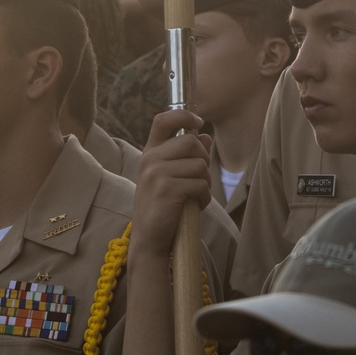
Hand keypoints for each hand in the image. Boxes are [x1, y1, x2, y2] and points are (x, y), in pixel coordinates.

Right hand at [129, 109, 211, 260]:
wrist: (149, 239)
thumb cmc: (162, 206)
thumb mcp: (169, 177)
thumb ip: (186, 155)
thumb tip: (206, 136)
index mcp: (149, 153)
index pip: (163, 120)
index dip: (183, 115)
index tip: (199, 122)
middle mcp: (150, 159)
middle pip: (191, 142)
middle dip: (204, 159)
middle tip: (201, 178)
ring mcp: (157, 174)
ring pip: (200, 165)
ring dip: (206, 182)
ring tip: (197, 195)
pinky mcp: (167, 190)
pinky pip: (200, 184)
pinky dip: (205, 197)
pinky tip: (196, 206)